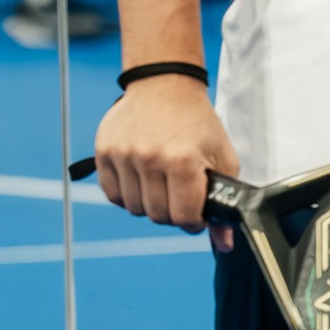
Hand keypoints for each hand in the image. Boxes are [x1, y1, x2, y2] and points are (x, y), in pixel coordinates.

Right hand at [94, 76, 238, 230]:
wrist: (164, 85)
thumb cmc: (197, 123)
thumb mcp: (223, 158)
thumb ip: (225, 201)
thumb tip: (224, 244)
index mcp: (182, 160)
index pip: (184, 216)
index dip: (194, 222)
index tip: (197, 215)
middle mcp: (149, 158)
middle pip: (158, 215)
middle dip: (173, 214)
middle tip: (180, 198)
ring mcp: (123, 154)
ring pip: (134, 208)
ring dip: (150, 204)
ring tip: (162, 185)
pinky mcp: (105, 152)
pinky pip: (113, 194)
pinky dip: (127, 195)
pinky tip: (142, 181)